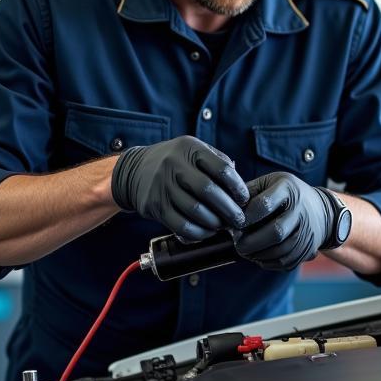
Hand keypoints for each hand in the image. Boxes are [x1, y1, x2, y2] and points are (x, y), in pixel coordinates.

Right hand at [111, 136, 249, 241]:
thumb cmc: (175, 162)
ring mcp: (162, 185)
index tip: (244, 199)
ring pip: (195, 211)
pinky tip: (206, 232)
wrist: (136, 170)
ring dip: (214, 223)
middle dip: (229, 209)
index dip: (238, 187)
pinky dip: (198, 233)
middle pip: (208, 191)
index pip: (221, 169)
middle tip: (239, 219)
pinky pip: (180, 225)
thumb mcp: (194, 150)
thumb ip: (218, 162)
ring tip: (223, 226)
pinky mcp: (154, 205)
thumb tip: (240, 188)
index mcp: (190, 148)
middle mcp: (174, 164)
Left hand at [233, 171, 334, 270]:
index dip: (246, 217)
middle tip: (237, 243)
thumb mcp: (270, 182)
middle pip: (276, 232)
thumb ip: (250, 191)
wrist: (321, 210)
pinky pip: (286, 261)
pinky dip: (269, 262)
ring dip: (258, 254)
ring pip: (281, 250)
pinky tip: (258, 257)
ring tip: (245, 251)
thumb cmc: (287, 195)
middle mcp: (301, 210)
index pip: (264, 204)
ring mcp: (307, 231)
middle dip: (252, 241)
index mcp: (288, 189)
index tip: (234, 224)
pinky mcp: (308, 248)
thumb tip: (227, 207)